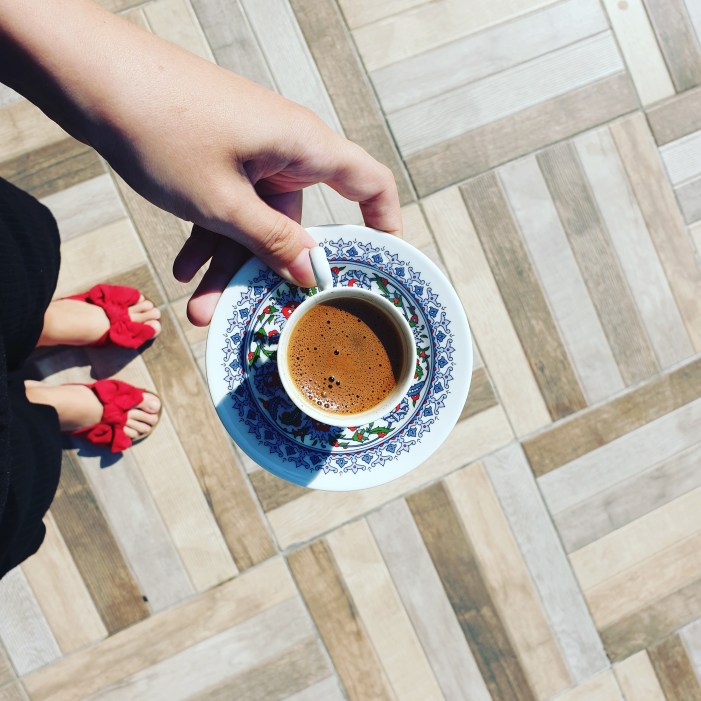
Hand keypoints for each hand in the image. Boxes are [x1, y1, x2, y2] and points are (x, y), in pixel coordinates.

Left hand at [98, 67, 401, 325]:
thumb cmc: (162, 127)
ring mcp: (250, 151)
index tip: (382, 263)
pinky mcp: (220, 154)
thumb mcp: (221, 202)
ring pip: (253, 220)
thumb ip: (270, 241)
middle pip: (296, 220)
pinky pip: (227, 204)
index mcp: (303, 146)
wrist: (92, 77)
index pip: (369, 182)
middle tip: (251, 313)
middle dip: (268, 271)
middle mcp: (284, 148)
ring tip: (198, 305)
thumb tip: (309, 274)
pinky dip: (209, 235)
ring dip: (227, 262)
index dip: (385, 222)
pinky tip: (182, 268)